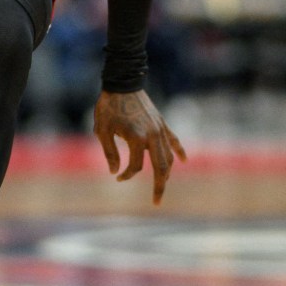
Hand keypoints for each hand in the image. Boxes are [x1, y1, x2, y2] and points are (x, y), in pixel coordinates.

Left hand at [93, 89, 186, 204]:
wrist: (122, 83)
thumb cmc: (108, 106)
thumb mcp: (102, 130)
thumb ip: (109, 152)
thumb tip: (115, 172)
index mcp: (137, 138)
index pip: (137, 166)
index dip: (127, 175)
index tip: (118, 177)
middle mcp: (152, 135)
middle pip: (161, 167)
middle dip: (159, 186)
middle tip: (156, 202)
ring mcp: (160, 129)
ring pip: (168, 156)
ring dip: (166, 173)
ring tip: (161, 185)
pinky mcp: (162, 123)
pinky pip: (174, 140)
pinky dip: (178, 151)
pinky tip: (183, 161)